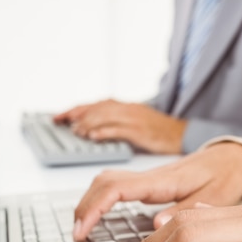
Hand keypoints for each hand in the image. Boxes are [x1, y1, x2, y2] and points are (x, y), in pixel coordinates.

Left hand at [54, 99, 185, 153]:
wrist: (182, 134)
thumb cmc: (158, 132)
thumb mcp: (135, 123)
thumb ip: (115, 124)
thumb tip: (92, 131)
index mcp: (125, 107)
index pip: (95, 105)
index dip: (75, 110)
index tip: (59, 116)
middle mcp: (127, 109)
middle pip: (96, 108)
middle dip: (77, 114)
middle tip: (62, 122)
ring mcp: (133, 119)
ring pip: (105, 116)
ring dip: (87, 123)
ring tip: (75, 131)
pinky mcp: (140, 131)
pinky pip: (118, 129)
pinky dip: (103, 132)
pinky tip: (93, 136)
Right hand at [73, 142, 241, 239]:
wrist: (232, 155)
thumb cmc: (226, 174)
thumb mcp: (217, 195)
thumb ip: (187, 210)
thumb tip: (156, 224)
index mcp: (164, 180)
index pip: (117, 188)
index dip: (94, 208)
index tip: (83, 229)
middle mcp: (151, 176)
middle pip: (103, 182)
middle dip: (84, 206)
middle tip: (77, 235)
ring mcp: (148, 178)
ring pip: (106, 181)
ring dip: (90, 202)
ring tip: (83, 228)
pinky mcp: (149, 182)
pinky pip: (115, 186)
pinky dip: (101, 200)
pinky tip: (99, 217)